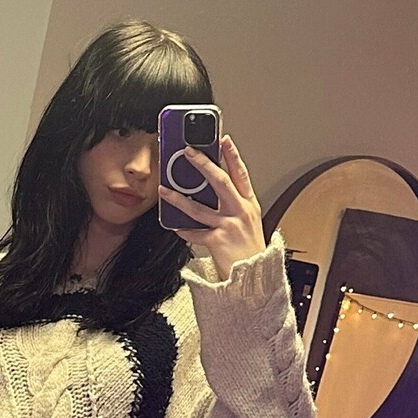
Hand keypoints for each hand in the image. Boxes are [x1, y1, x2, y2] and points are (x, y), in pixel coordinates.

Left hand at [158, 132, 267, 281]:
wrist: (254, 277)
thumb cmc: (249, 250)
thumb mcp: (247, 223)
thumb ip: (232, 207)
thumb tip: (207, 194)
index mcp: (249, 205)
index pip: (241, 174)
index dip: (232, 155)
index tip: (223, 139)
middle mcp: (240, 212)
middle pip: (220, 181)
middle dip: (203, 164)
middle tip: (188, 152)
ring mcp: (229, 226)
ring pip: (198, 207)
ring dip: (178, 198)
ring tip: (164, 189)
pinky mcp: (217, 241)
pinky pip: (194, 233)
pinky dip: (183, 230)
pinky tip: (173, 225)